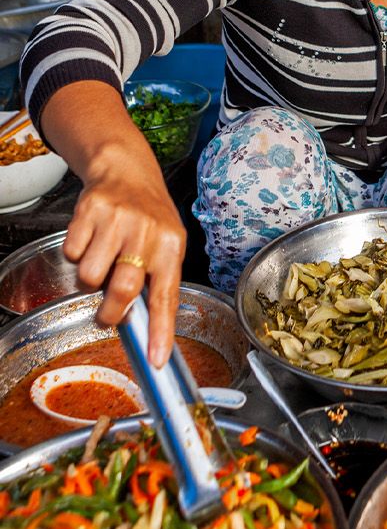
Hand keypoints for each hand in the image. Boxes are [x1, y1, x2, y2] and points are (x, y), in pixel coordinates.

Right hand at [41, 82, 185, 366]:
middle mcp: (147, 231)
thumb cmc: (149, 217)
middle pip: (123, 289)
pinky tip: (91, 238)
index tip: (155, 359)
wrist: (125, 170)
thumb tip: (146, 330)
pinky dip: (76, 253)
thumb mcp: (166, 244)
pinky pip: (71, 253)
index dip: (160, 330)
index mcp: (172, 245)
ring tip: (102, 259)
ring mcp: (117, 219)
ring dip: (90, 277)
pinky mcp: (90, 209)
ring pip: (90, 275)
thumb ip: (157, 281)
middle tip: (106, 316)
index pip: (167, 295)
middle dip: (111, 313)